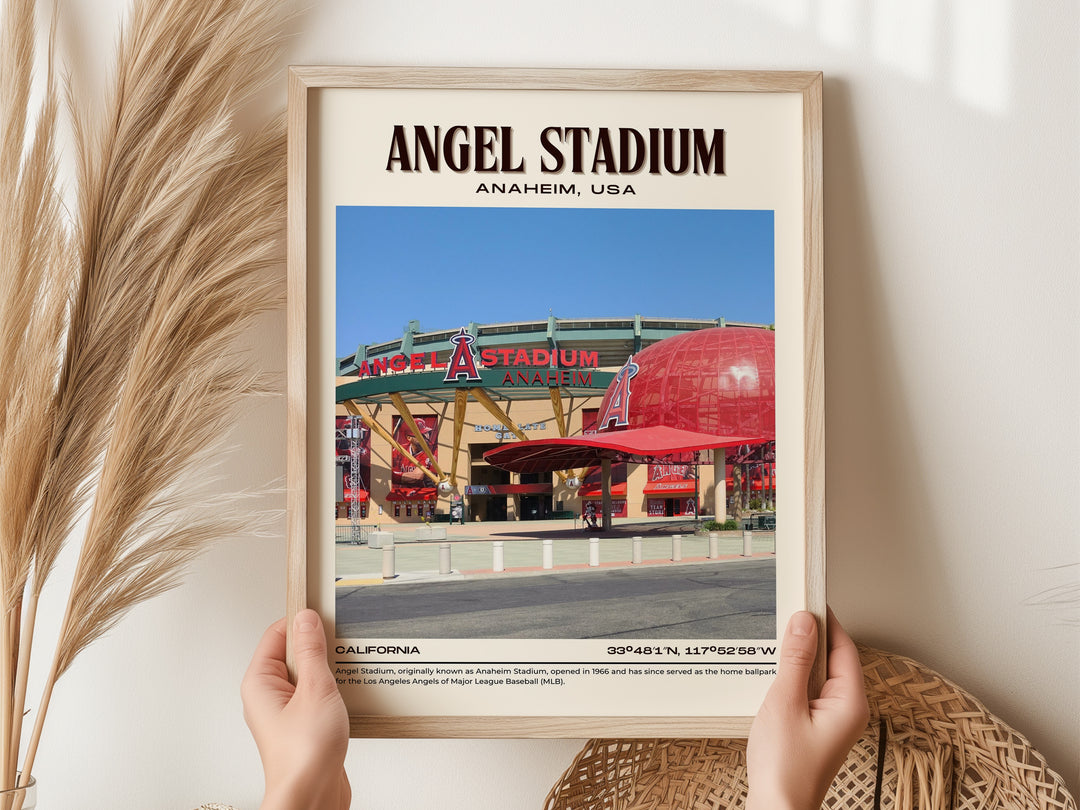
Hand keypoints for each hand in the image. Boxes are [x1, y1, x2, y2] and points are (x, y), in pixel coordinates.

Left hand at [242, 610, 350, 809]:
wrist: (311, 798)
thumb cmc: (303, 755)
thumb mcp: (315, 689)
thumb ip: (312, 651)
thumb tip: (307, 619)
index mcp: (260, 682)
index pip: (277, 634)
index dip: (300, 621)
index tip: (323, 612)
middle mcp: (268, 696)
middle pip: (293, 653)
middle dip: (318, 647)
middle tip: (337, 646)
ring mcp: (286, 712)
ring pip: (308, 675)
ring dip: (328, 671)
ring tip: (343, 675)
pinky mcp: (304, 725)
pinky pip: (317, 695)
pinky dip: (333, 691)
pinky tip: (347, 694)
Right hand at [746, 608, 869, 809]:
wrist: (777, 809)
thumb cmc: (785, 769)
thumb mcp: (785, 702)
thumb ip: (795, 660)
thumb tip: (804, 623)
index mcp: (850, 703)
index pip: (843, 647)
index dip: (826, 620)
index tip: (809, 598)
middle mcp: (847, 710)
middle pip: (834, 658)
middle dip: (811, 636)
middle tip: (789, 613)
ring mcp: (832, 721)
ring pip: (820, 674)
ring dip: (800, 657)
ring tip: (779, 640)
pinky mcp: (816, 728)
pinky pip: (810, 690)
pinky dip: (795, 677)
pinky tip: (776, 673)